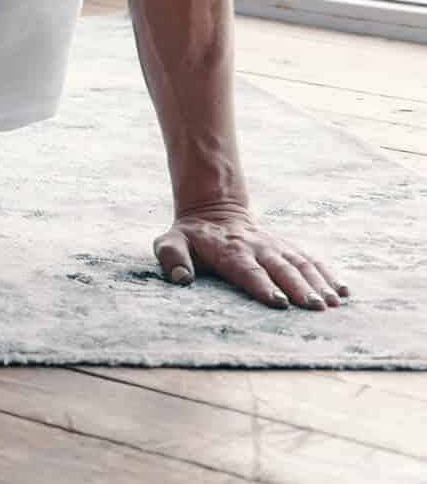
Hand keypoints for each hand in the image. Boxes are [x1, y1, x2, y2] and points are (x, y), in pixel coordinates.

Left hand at [154, 203, 348, 309]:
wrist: (214, 210)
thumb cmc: (192, 237)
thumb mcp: (171, 242)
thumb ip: (172, 257)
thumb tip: (181, 278)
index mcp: (230, 250)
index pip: (248, 270)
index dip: (263, 286)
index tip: (279, 302)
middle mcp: (257, 247)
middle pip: (281, 268)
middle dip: (299, 288)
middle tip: (315, 307)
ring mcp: (276, 246)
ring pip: (301, 264)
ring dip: (319, 283)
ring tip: (334, 302)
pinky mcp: (288, 247)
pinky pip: (311, 259)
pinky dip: (329, 274)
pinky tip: (344, 290)